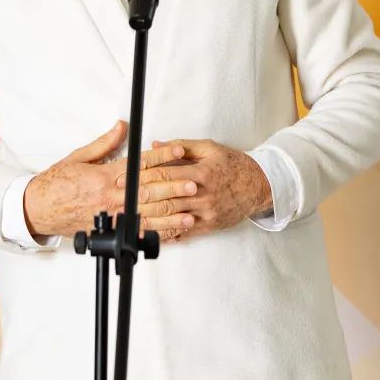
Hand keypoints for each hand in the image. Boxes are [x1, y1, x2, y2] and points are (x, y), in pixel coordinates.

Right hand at [22, 120, 197, 241]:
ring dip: (170, 214)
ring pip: (146, 215)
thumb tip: (122, 126)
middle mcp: (110, 197)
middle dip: (173, 186)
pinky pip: (136, 233)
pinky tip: (171, 232)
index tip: (179, 150)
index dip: (162, 156)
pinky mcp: (109, 230)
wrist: (38, 209)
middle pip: (148, 191)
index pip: (139, 164)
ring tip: (190, 211)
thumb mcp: (79, 156)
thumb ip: (105, 143)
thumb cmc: (57, 182)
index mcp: (105, 176)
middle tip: (194, 182)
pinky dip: (155, 234)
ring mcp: (111, 216)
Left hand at [117, 138, 271, 241]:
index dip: (142, 175)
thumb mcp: (210, 148)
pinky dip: (165, 234)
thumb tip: (154, 145)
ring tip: (128, 218)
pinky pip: (183, 232)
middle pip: (165, 197)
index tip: (124, 176)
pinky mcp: (208, 226)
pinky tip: (149, 234)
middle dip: (139, 198)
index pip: (165, 173)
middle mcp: (202, 194)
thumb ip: (182, 146)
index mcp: (201, 172)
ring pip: (171, 217)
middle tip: (119, 199)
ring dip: (148, 219)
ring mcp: (205, 212)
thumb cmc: (234, 165)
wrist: (260, 186)